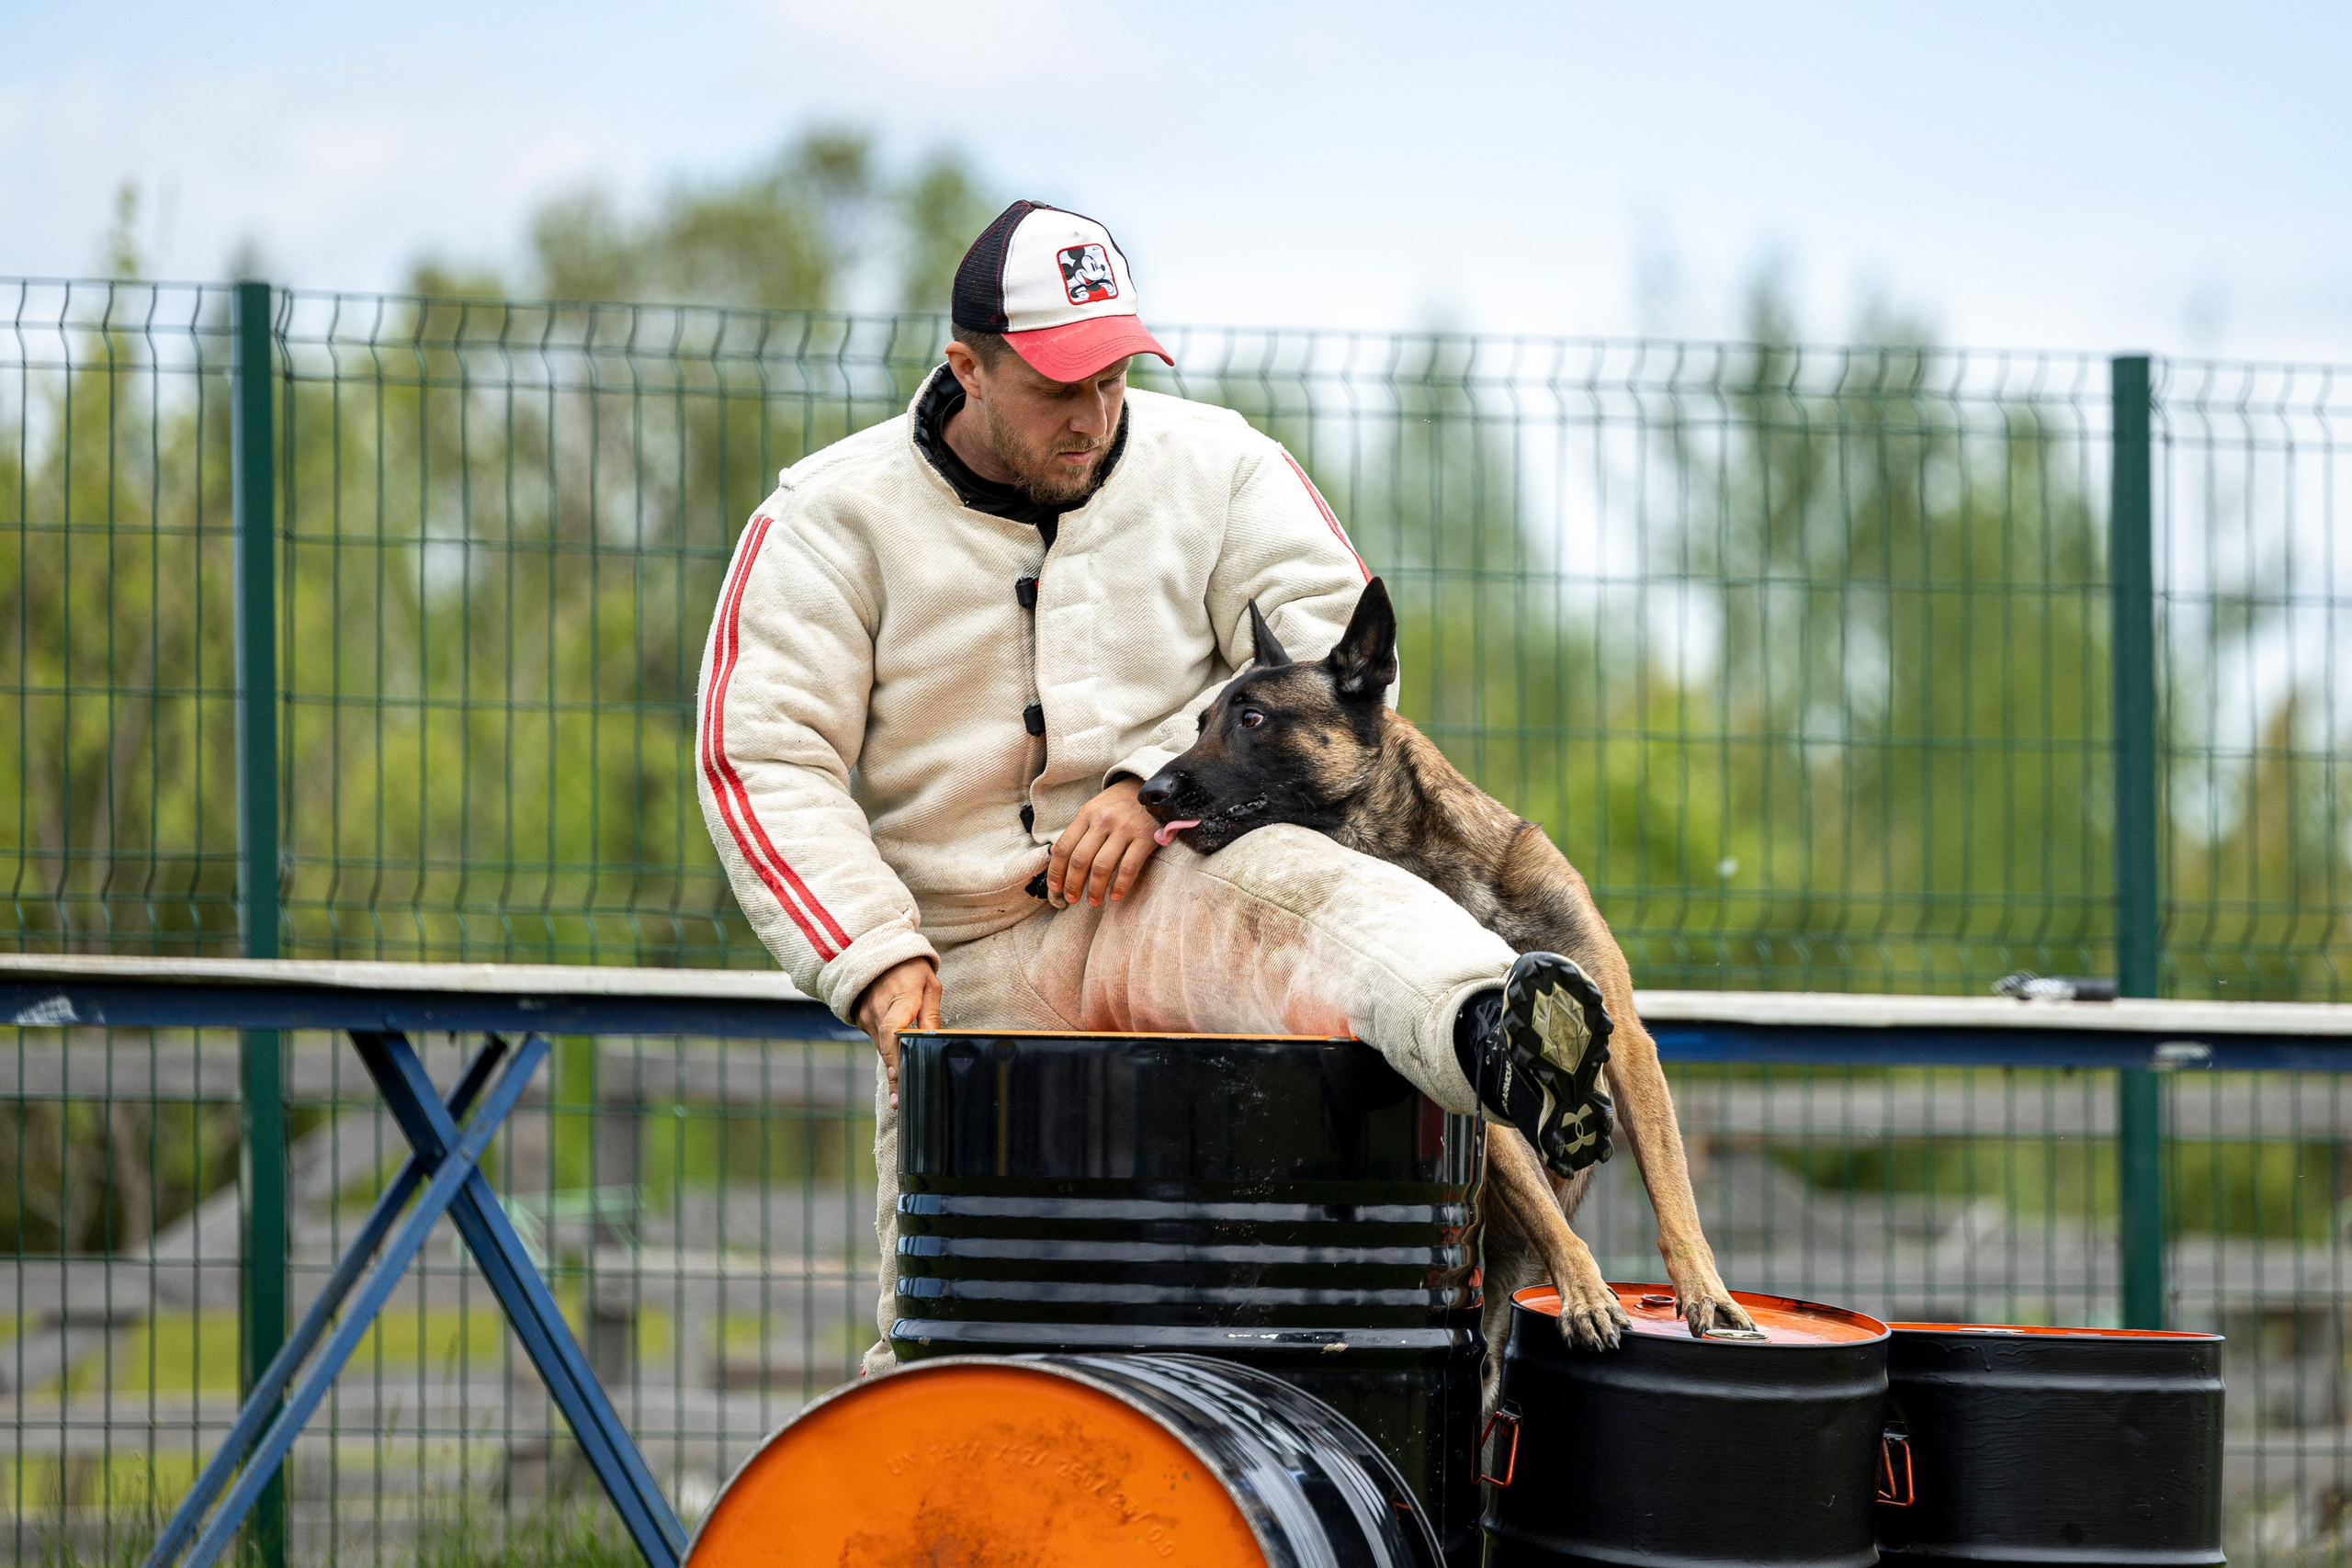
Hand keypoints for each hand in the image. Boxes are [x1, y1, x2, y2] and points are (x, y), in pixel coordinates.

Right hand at [853, 957, 941, 1109]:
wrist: (875, 951)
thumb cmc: (910, 968)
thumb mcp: (929, 985)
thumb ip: (931, 1014)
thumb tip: (933, 1041)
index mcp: (900, 998)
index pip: (893, 1031)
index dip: (895, 1055)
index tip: (898, 1076)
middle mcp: (878, 1010)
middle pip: (886, 1048)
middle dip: (894, 1076)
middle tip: (899, 1103)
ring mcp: (866, 1016)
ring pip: (881, 1047)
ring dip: (891, 1067)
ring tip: (900, 1096)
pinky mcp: (861, 1020)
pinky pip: (877, 1040)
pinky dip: (887, 1053)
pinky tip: (897, 1068)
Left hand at [1046, 777, 1163, 907]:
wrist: (1155, 787)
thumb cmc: (1121, 803)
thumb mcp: (1096, 808)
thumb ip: (1081, 830)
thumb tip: (1059, 858)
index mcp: (1086, 814)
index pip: (1064, 847)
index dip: (1056, 871)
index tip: (1056, 888)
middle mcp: (1103, 821)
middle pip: (1080, 859)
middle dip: (1073, 884)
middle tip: (1072, 899)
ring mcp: (1124, 829)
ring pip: (1102, 866)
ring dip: (1095, 889)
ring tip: (1093, 901)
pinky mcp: (1144, 837)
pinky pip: (1128, 867)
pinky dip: (1121, 885)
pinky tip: (1116, 896)